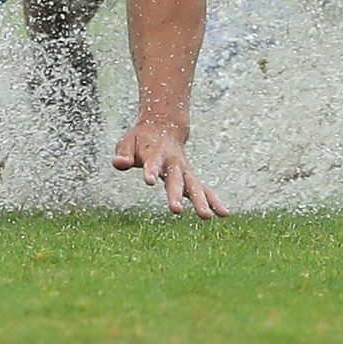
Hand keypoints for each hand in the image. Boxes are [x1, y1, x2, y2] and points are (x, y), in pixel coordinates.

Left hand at [113, 118, 228, 217]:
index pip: (152, 163)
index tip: (148, 181)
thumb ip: (123, 154)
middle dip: (176, 194)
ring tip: (206, 217)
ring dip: (199, 201)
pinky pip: (204, 189)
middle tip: (176, 210)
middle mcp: (172, 162)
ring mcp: (184, 170)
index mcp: (155, 153)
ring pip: (194, 185)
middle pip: (175, 179)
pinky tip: (224, 214)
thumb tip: (118, 163)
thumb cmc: (141, 139)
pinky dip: (214, 201)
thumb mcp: (127, 142)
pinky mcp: (190, 177)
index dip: (150, 171)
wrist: (163, 126)